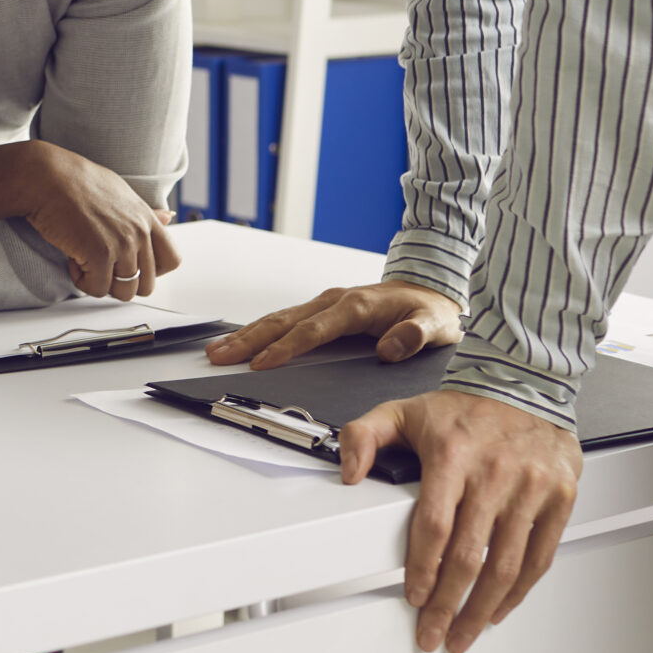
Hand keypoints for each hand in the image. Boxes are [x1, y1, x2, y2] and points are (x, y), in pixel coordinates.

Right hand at [9, 144, 178, 297]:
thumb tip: (168, 216)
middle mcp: (138, 232)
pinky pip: (97, 289)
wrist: (46, 176)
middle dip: (122, 282)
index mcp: (145, 217)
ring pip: (123, 292)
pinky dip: (81, 280)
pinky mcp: (99, 255)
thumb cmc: (75, 181)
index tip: (130, 266)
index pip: (172, 259)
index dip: (152, 271)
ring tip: (85, 260)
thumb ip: (144, 212)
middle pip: (147, 284)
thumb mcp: (119, 191)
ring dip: (101, 283)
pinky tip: (71, 258)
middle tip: (100, 266)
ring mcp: (121, 244)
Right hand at [206, 280, 463, 370]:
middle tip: (220, 356)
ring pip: (277, 319)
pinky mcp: (321, 310)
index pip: (313, 330)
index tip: (263, 363)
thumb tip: (390, 346)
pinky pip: (284, 320)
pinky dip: (258, 331)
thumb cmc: (430, 310)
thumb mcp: (435, 324)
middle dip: (249, 340)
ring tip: (217, 351)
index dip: (286, 347)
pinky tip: (240, 341)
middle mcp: (334, 301)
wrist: (429, 288)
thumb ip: (415, 335)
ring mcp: (324, 304)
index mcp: (356, 306)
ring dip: (246, 335)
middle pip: (282, 321)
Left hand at [341, 389, 581, 652]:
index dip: (423, 568)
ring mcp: (530, 488)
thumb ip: (363, 437)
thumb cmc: (463, 407)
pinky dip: (519, 590)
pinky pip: (540, 556)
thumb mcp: (402, 410)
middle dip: (448, 603)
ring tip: (464, 631)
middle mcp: (493, 473)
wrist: (526, 383)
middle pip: (468, 556)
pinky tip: (500, 606)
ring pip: (506, 565)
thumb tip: (347, 473)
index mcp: (452, 454)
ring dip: (483, 608)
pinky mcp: (559, 497)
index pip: (434, 525)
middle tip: (434, 631)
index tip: (414, 595)